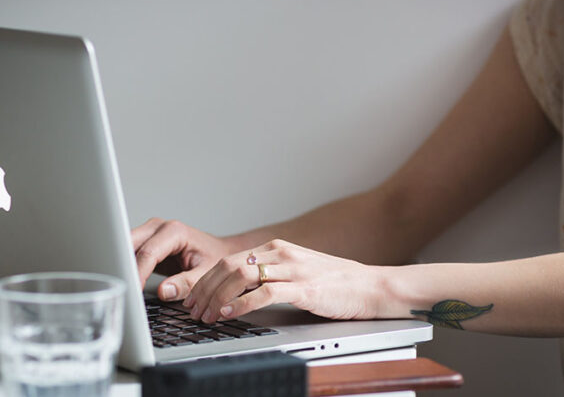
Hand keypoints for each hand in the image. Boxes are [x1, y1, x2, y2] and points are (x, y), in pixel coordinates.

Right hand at [132, 218, 235, 300]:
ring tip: (122, 286)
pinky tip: (127, 280)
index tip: (134, 290)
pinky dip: (126, 266)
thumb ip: (187, 283)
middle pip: (130, 244)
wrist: (218, 251)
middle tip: (122, 289)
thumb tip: (164, 291)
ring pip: (125, 247)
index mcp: (175, 231)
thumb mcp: (205, 273)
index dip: (138, 273)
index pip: (148, 252)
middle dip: (124, 267)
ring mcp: (150, 232)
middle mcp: (159, 227)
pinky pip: (129, 252)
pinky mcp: (145, 241)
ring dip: (122, 265)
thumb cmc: (214, 258)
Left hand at [183, 239, 383, 323]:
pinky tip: (229, 314)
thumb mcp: (296, 271)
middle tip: (193, 309)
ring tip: (206, 314)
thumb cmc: (334, 283)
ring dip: (217, 296)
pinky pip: (265, 293)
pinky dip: (241, 304)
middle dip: (205, 289)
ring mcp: (293, 269)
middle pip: (229, 266)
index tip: (194, 297)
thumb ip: (270, 275)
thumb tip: (238, 290)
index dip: (207, 280)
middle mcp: (281, 254)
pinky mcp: (305, 288)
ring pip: (241, 276)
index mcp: (276, 249)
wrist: (370, 286)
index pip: (230, 260)